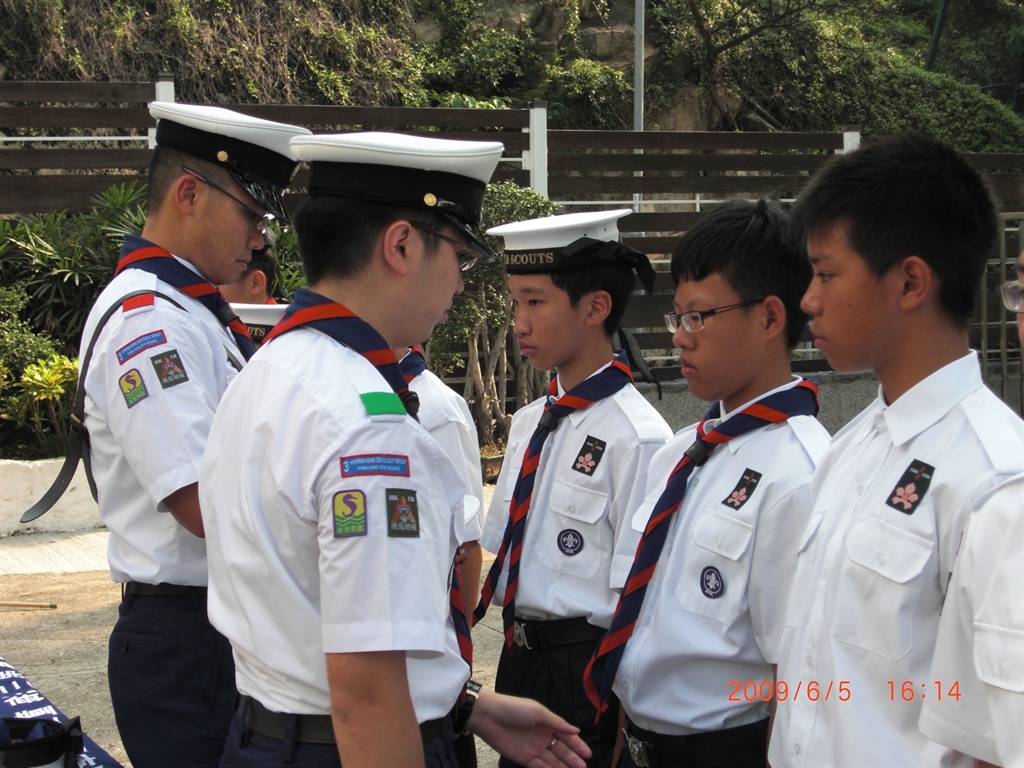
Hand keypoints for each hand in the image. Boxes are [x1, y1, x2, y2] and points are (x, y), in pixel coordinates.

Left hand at [468, 689, 591, 767]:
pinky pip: (540, 766)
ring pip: (553, 760)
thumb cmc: (514, 709)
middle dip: (572, 758)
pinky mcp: (524, 758)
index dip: (577, 745)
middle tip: (583, 767)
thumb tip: (577, 730)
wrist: (489, 716)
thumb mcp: (538, 712)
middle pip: (561, 750)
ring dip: (563, 766)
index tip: (588, 754)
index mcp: (548, 723)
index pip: (566, 736)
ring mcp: (534, 748)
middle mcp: (543, 736)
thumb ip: (557, 723)